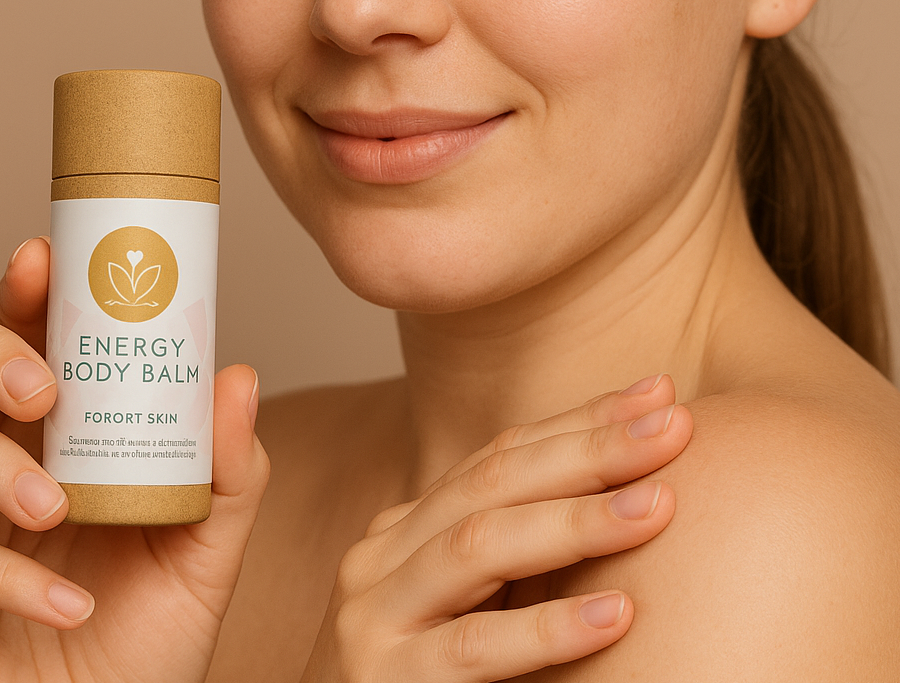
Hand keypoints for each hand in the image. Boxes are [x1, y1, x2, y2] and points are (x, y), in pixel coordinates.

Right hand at [0, 237, 269, 682]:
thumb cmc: (148, 632)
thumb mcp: (204, 546)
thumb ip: (229, 470)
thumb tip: (239, 376)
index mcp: (53, 437)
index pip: (24, 345)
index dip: (22, 296)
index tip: (43, 260)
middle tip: (43, 389)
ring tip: (56, 505)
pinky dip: (2, 576)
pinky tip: (66, 604)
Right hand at [302, 376, 691, 682]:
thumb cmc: (426, 677)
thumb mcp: (465, 600)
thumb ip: (514, 551)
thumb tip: (621, 492)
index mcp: (410, 525)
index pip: (503, 455)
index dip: (582, 421)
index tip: (659, 395)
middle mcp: (384, 553)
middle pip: (496, 481)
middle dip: (591, 449)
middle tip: (674, 424)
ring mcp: (375, 613)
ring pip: (481, 545)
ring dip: (575, 522)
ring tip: (658, 507)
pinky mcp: (382, 681)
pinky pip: (473, 647)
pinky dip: (545, 628)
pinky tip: (615, 615)